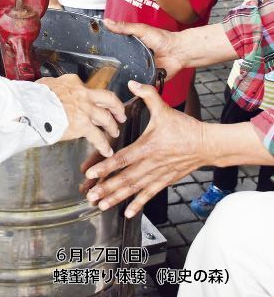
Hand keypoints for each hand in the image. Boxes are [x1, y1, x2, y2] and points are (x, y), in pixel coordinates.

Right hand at [37, 74, 125, 156]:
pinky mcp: (83, 125)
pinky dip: (104, 145)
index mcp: (73, 82)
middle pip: (108, 98)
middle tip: (120, 114)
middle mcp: (83, 93)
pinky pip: (98, 137)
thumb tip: (52, 92)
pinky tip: (107, 151)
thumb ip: (55, 88)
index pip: (89, 89)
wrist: (30, 106)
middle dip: (117, 107)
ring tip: (115, 132)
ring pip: (106, 117)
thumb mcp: (46, 84)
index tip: (98, 101)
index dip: (95, 97)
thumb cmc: (33, 96)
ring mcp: (85, 109)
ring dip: (113, 126)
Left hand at [84, 81, 206, 216]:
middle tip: (90, 196)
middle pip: (125, 179)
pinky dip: (138, 204)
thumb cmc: (185, 128)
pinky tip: (127, 213)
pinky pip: (149, 195)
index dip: (105, 166)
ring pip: (134, 189)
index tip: (90, 174)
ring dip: (117, 198)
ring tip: (101, 205)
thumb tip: (132, 83)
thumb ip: (148, 94)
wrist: (206, 145)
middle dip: (106, 188)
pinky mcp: (165, 181)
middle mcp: (151, 164)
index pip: (122, 158)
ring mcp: (158, 175)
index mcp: (148, 147)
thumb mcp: (164, 108)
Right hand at [103, 20, 181, 79]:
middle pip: (116, 62)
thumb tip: (107, 21)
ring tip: (108, 78)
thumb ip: (125, 27)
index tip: (92, 51)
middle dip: (109, 65)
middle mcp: (132, 57)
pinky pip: (135, 83)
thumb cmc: (162, 39)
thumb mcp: (141, 30)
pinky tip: (124, 84)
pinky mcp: (144, 78)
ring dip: (119, 75)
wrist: (178, 52)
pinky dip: (131, 84)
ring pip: (124, 74)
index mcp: (129, 45)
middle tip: (98, 68)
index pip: (113, 47)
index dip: (104, 49)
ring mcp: (137, 68)